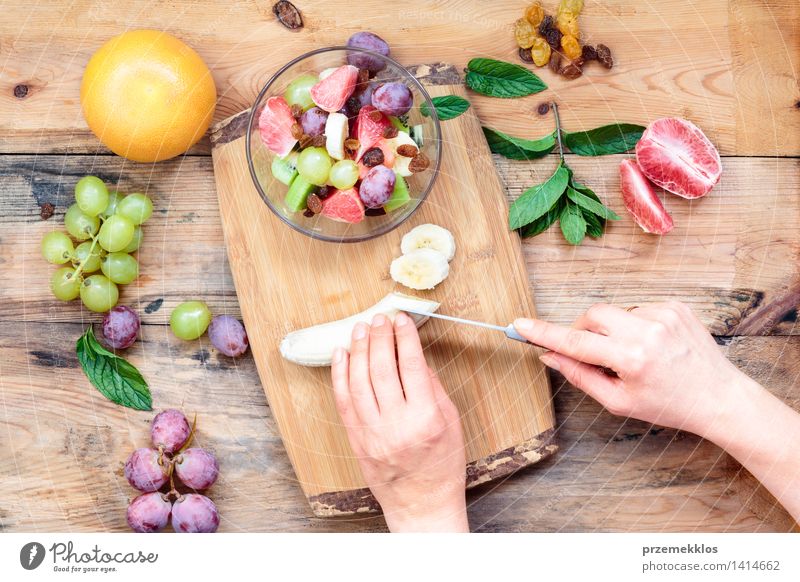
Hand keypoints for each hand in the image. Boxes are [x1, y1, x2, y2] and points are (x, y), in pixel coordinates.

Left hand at [331, 312, 468, 531]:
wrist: (421, 504)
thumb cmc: (442, 465)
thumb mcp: (452, 423)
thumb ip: (433, 388)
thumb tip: (414, 356)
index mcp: (425, 419)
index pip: (412, 367)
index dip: (405, 338)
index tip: (402, 319)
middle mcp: (396, 425)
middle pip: (382, 370)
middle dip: (380, 338)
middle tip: (380, 318)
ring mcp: (372, 433)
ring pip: (359, 382)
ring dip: (359, 350)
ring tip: (361, 329)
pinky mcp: (356, 440)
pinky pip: (343, 402)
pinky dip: (340, 375)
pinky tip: (342, 355)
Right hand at [513, 302, 750, 436]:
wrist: (719, 397)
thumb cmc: (669, 405)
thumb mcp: (619, 402)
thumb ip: (579, 375)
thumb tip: (550, 356)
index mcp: (632, 358)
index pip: (575, 342)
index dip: (544, 333)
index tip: (520, 324)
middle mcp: (647, 330)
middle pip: (592, 315)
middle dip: (583, 331)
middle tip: (592, 354)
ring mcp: (664, 313)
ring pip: (615, 312)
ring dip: (614, 331)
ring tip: (635, 356)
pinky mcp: (675, 305)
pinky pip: (637, 308)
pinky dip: (635, 325)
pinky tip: (653, 346)